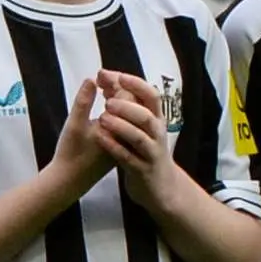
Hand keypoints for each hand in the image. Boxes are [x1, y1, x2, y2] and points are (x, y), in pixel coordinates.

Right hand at [46, 74, 123, 191]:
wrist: (70, 181)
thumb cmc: (71, 154)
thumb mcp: (74, 125)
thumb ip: (84, 102)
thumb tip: (91, 79)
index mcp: (120, 127)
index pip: (126, 97)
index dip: (114, 81)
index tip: (99, 75)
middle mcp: (128, 132)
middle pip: (131, 102)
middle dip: (117, 87)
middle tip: (99, 78)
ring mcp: (126, 138)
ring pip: (128, 111)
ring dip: (116, 97)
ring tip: (100, 88)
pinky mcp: (121, 142)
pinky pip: (124, 119)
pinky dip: (115, 109)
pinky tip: (103, 104)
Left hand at [88, 71, 177, 191]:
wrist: (160, 187)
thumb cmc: (145, 151)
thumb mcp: (140, 127)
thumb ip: (127, 106)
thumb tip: (111, 81)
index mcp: (156, 120)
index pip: (151, 96)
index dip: (135, 84)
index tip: (114, 75)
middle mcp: (156, 134)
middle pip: (147, 116)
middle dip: (128, 106)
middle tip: (107, 100)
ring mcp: (150, 153)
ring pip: (139, 137)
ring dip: (121, 126)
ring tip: (102, 118)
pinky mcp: (142, 170)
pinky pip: (128, 158)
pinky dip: (114, 147)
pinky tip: (100, 139)